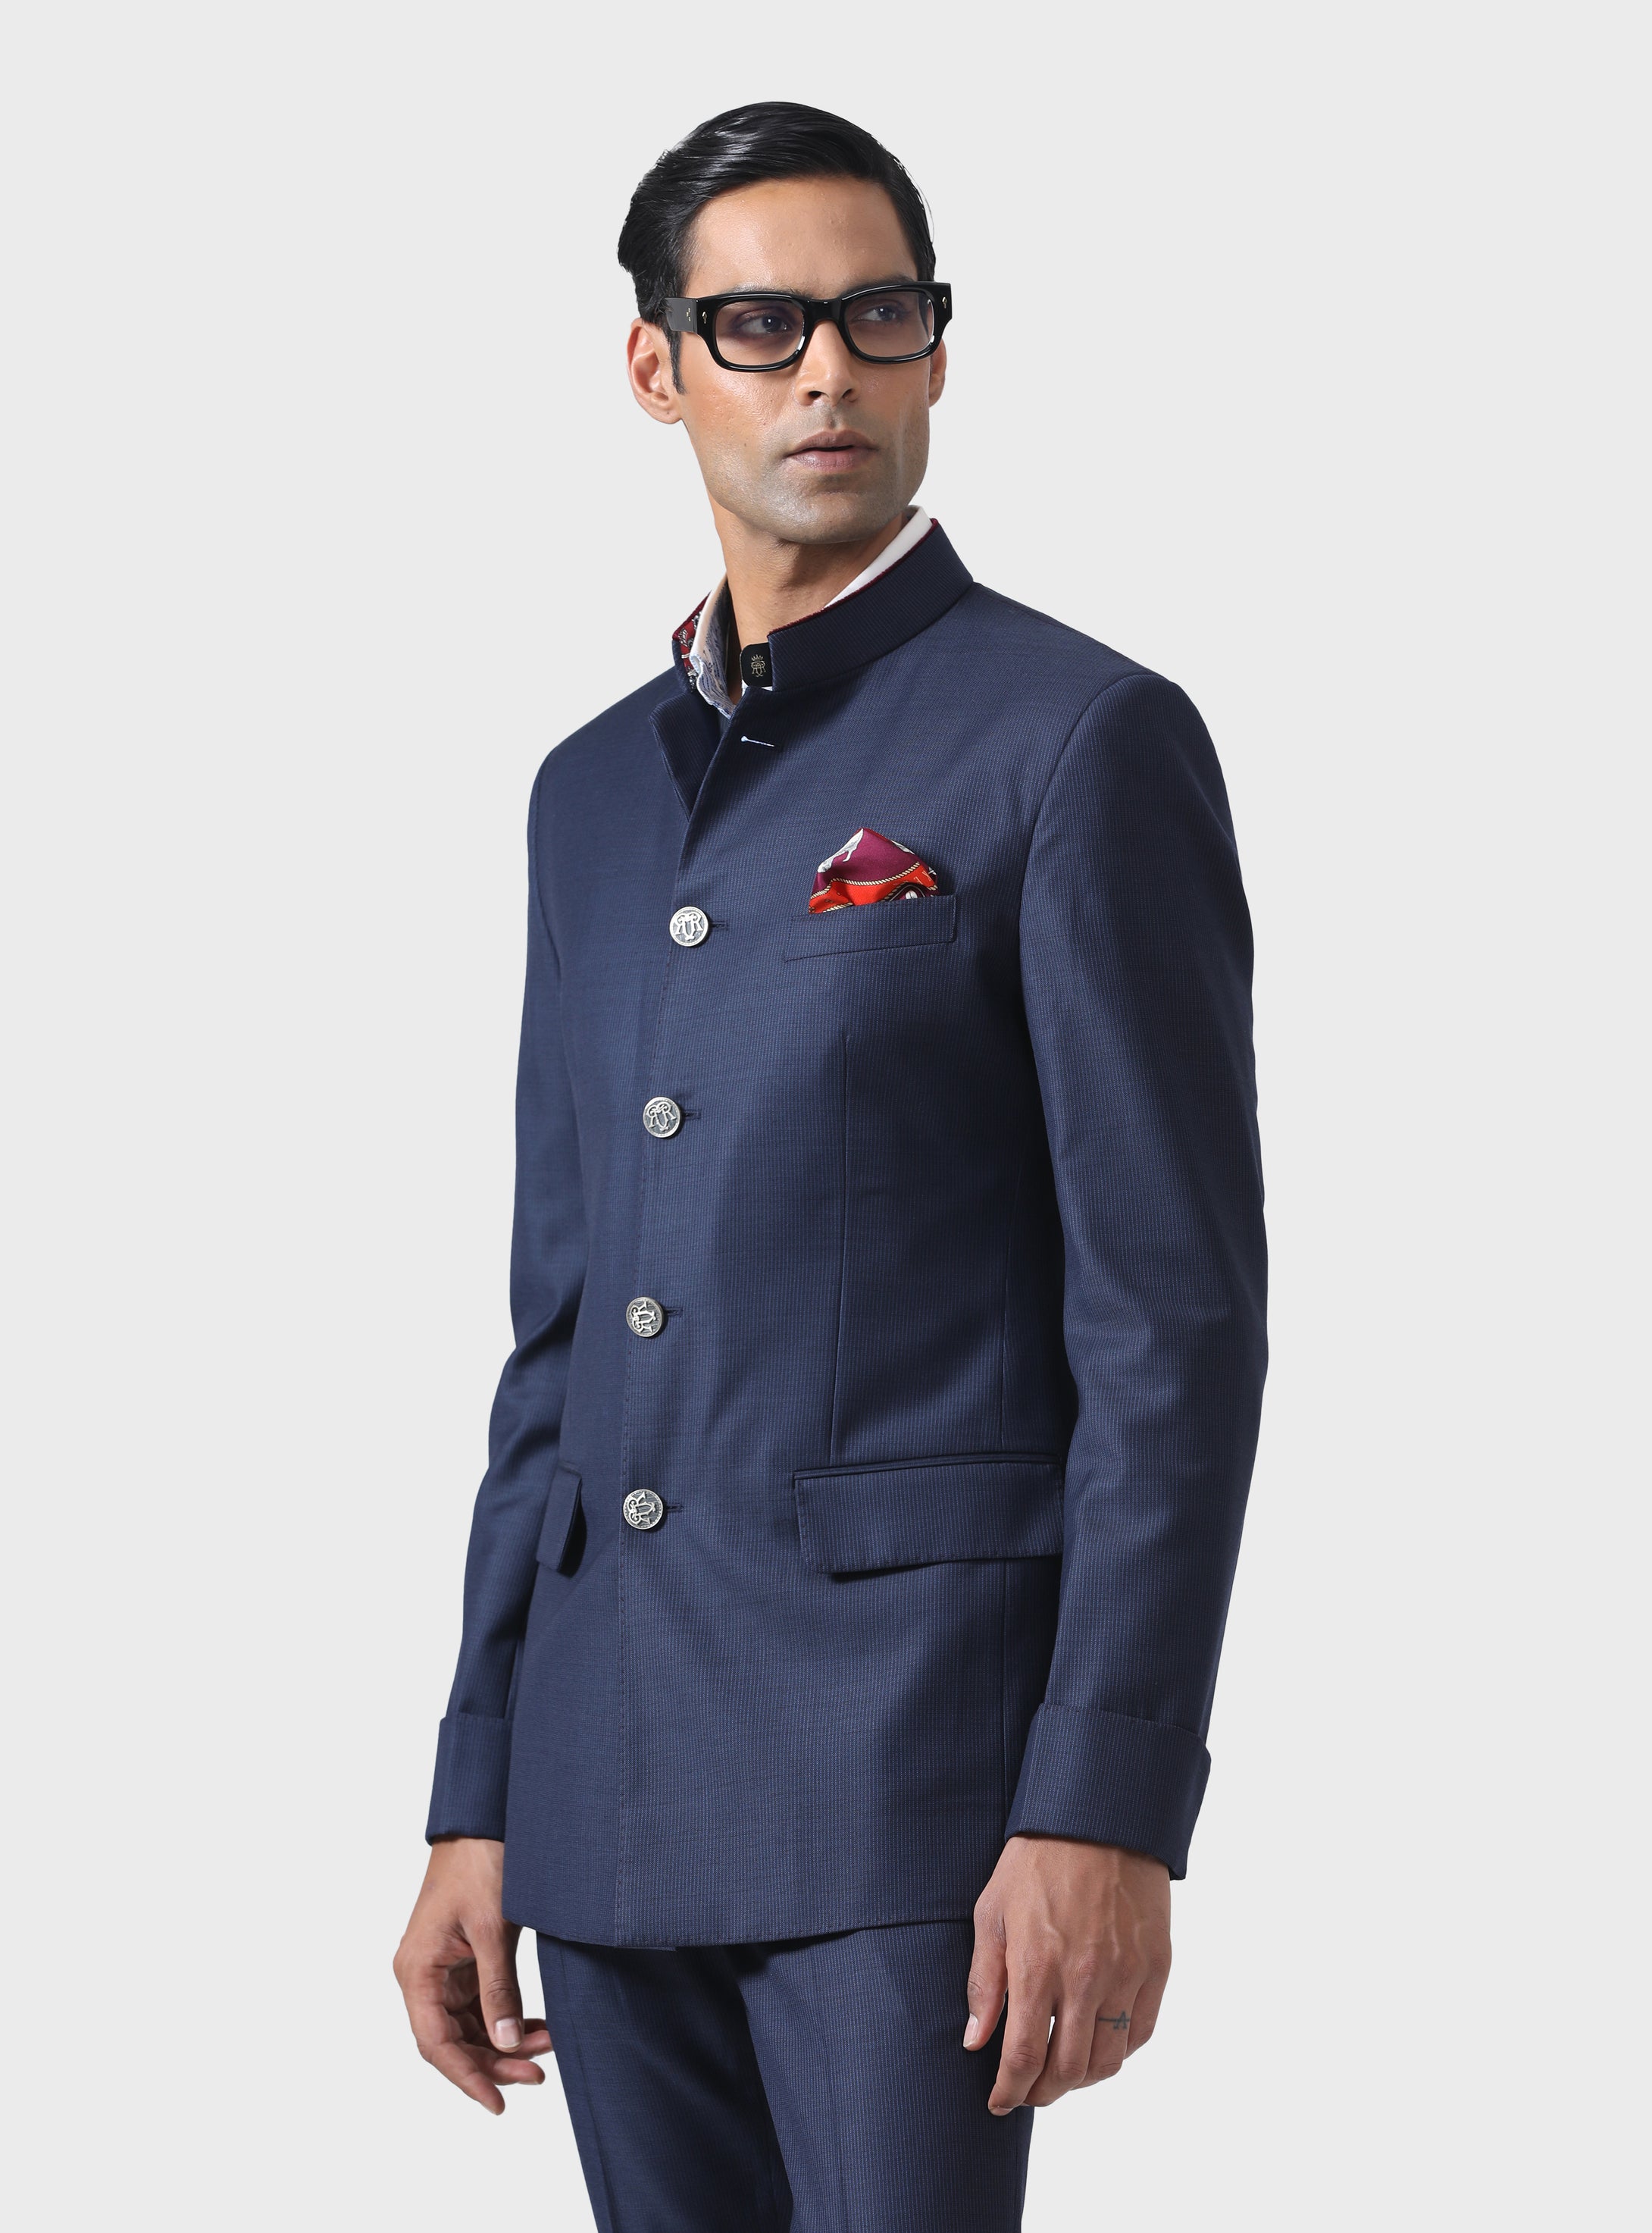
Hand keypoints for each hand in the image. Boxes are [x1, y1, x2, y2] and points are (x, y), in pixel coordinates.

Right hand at [393, 1836, 552, 2113]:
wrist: (483, 1820)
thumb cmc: (480, 1864)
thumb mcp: (493, 1929)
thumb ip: (498, 1989)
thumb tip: (507, 2043)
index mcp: (417, 1970)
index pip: (436, 2044)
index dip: (466, 2078)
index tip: (497, 2103)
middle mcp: (423, 1975)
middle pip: (452, 2041)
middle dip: (494, 2062)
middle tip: (539, 2074)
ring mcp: (442, 1969)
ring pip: (468, 2026)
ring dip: (504, 2042)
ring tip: (547, 2047)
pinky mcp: (463, 1960)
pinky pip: (480, 2004)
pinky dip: (507, 2018)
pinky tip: (537, 2026)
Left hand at [965, 1834, 1170, 2112]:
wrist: (1099, 1817)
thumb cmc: (1037, 1859)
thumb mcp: (992, 1911)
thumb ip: (984, 1980)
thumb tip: (976, 2041)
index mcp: (1037, 1964)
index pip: (1024, 2055)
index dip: (1009, 2090)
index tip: (999, 2101)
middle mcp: (1084, 1978)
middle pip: (1067, 2069)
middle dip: (1042, 2093)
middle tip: (1028, 2092)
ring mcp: (1126, 1974)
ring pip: (1107, 2061)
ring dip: (1081, 2080)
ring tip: (1062, 2072)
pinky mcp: (1156, 1967)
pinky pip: (1141, 2033)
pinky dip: (1119, 2052)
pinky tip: (1099, 2045)